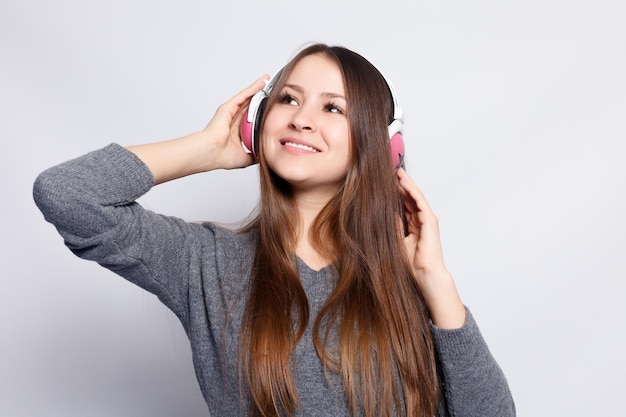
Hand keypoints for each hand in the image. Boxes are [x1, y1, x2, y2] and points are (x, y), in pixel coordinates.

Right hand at [199, 74, 269, 169]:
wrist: (211, 152)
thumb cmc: (221, 156)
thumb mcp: (246, 158)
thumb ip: (255, 154)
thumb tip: (266, 155)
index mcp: (237, 132)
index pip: (252, 120)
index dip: (262, 114)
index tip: (273, 110)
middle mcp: (233, 121)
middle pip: (250, 106)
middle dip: (261, 98)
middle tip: (274, 90)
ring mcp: (230, 113)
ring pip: (247, 98)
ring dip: (258, 89)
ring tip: (268, 80)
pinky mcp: (228, 107)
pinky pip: (243, 95)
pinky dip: (252, 88)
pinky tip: (261, 82)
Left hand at [397, 168, 465, 327]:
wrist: (425, 274)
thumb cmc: (412, 263)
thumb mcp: (396, 239)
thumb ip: (393, 225)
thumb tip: (383, 211)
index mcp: (414, 226)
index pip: (405, 205)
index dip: (396, 193)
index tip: (386, 183)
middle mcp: (421, 221)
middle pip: (410, 198)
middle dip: (401, 185)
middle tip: (391, 171)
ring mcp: (427, 220)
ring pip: (416, 196)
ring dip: (407, 184)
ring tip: (397, 172)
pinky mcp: (430, 221)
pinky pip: (420, 201)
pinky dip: (412, 191)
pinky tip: (404, 182)